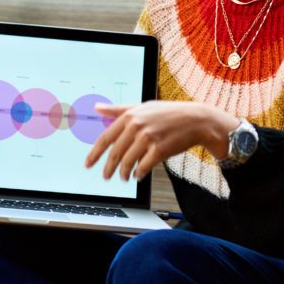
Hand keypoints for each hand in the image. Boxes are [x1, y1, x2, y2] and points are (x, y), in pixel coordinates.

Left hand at [85, 101, 237, 180]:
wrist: (195, 120)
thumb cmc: (168, 113)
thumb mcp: (142, 106)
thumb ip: (118, 109)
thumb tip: (97, 108)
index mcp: (130, 115)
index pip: (106, 138)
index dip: (95, 153)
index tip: (88, 164)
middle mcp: (137, 126)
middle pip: (115, 153)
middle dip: (109, 168)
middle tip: (106, 176)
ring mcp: (148, 138)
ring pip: (128, 162)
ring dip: (124, 173)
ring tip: (124, 177)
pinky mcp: (160, 150)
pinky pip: (143, 167)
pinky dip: (138, 174)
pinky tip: (138, 176)